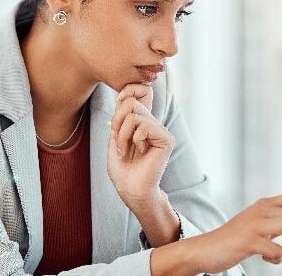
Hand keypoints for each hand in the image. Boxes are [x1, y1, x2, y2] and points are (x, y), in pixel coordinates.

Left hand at [106, 83, 174, 208]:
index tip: (116, 108)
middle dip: (117, 121)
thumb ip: (120, 116)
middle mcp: (153, 123)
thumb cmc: (122, 168)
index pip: (141, 92)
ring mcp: (160, 131)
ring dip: (122, 134)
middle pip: (132, 101)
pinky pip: (144, 125)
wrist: (130, 189)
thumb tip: (124, 96)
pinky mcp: (166, 139)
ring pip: (135, 114)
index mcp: (142, 121)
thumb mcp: (115, 137)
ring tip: (125, 149)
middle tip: (117, 140)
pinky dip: (134, 138)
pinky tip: (140, 151)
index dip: (127, 92)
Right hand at [193, 191, 281, 272]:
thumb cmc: (233, 240)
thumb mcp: (257, 225)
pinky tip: (266, 257)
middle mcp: (260, 210)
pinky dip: (277, 257)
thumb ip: (277, 222)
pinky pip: (276, 249)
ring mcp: (254, 224)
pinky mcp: (249, 240)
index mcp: (264, 204)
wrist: (205, 249)